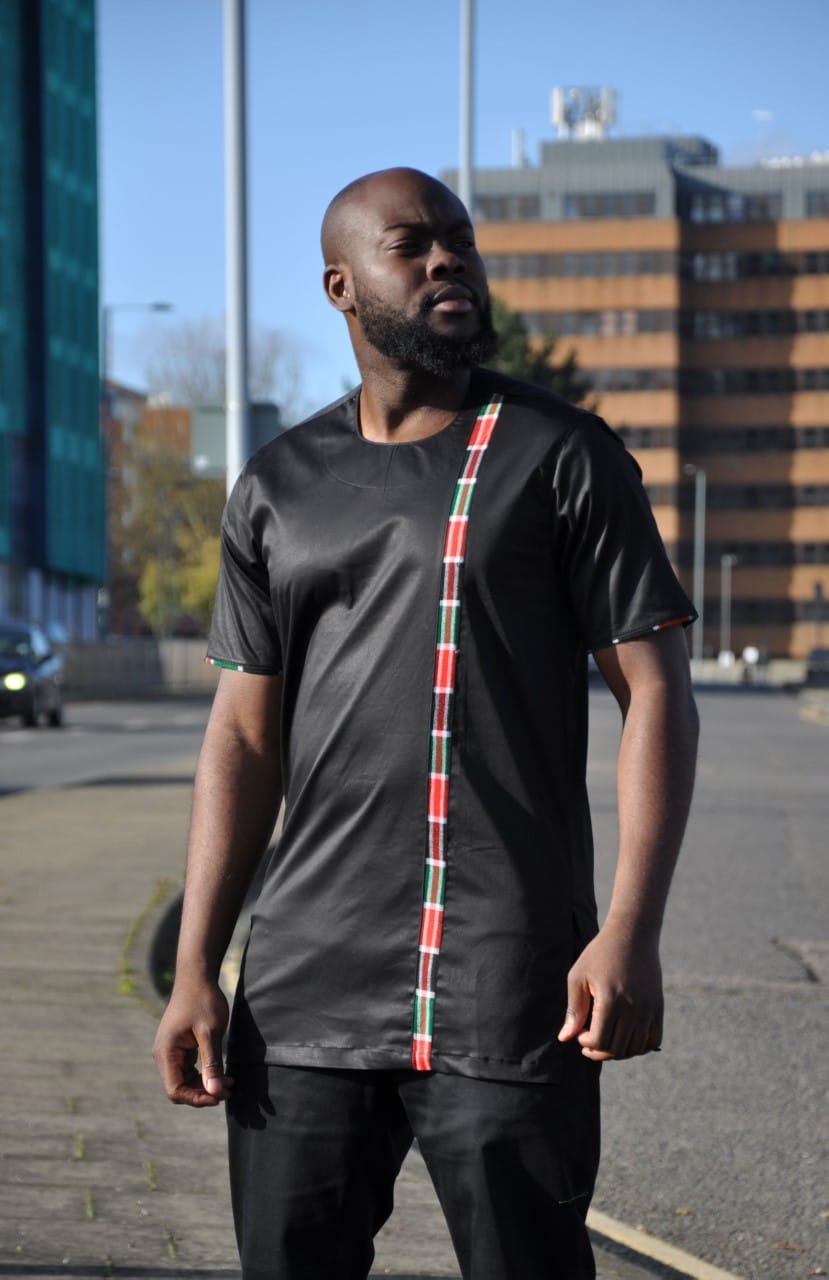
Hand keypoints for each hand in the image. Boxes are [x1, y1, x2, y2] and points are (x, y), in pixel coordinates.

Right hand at [152, 979, 232, 1105]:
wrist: (197, 977)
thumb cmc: (203, 1001)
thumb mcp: (210, 1032)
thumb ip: (212, 1063)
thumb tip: (215, 1092)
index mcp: (166, 1052)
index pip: (175, 1090)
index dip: (196, 1099)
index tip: (219, 1096)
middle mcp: (164, 1054)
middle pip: (179, 1088)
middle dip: (203, 1093)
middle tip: (229, 1090)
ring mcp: (170, 1051)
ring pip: (185, 1080)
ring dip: (205, 1084)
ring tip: (229, 1083)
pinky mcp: (179, 1047)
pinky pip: (188, 1069)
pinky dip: (204, 1073)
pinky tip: (222, 1073)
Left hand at [557, 924, 663, 1060]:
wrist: (632, 934)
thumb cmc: (600, 954)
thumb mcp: (579, 976)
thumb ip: (574, 1010)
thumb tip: (565, 1039)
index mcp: (610, 1000)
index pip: (599, 1041)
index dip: (585, 1042)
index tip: (580, 1032)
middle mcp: (633, 1008)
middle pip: (616, 1049)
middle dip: (598, 1051)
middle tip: (588, 1040)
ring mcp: (648, 1009)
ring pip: (635, 1048)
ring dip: (618, 1051)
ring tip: (605, 1039)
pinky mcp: (658, 1007)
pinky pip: (653, 1040)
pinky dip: (639, 1047)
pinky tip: (624, 1037)